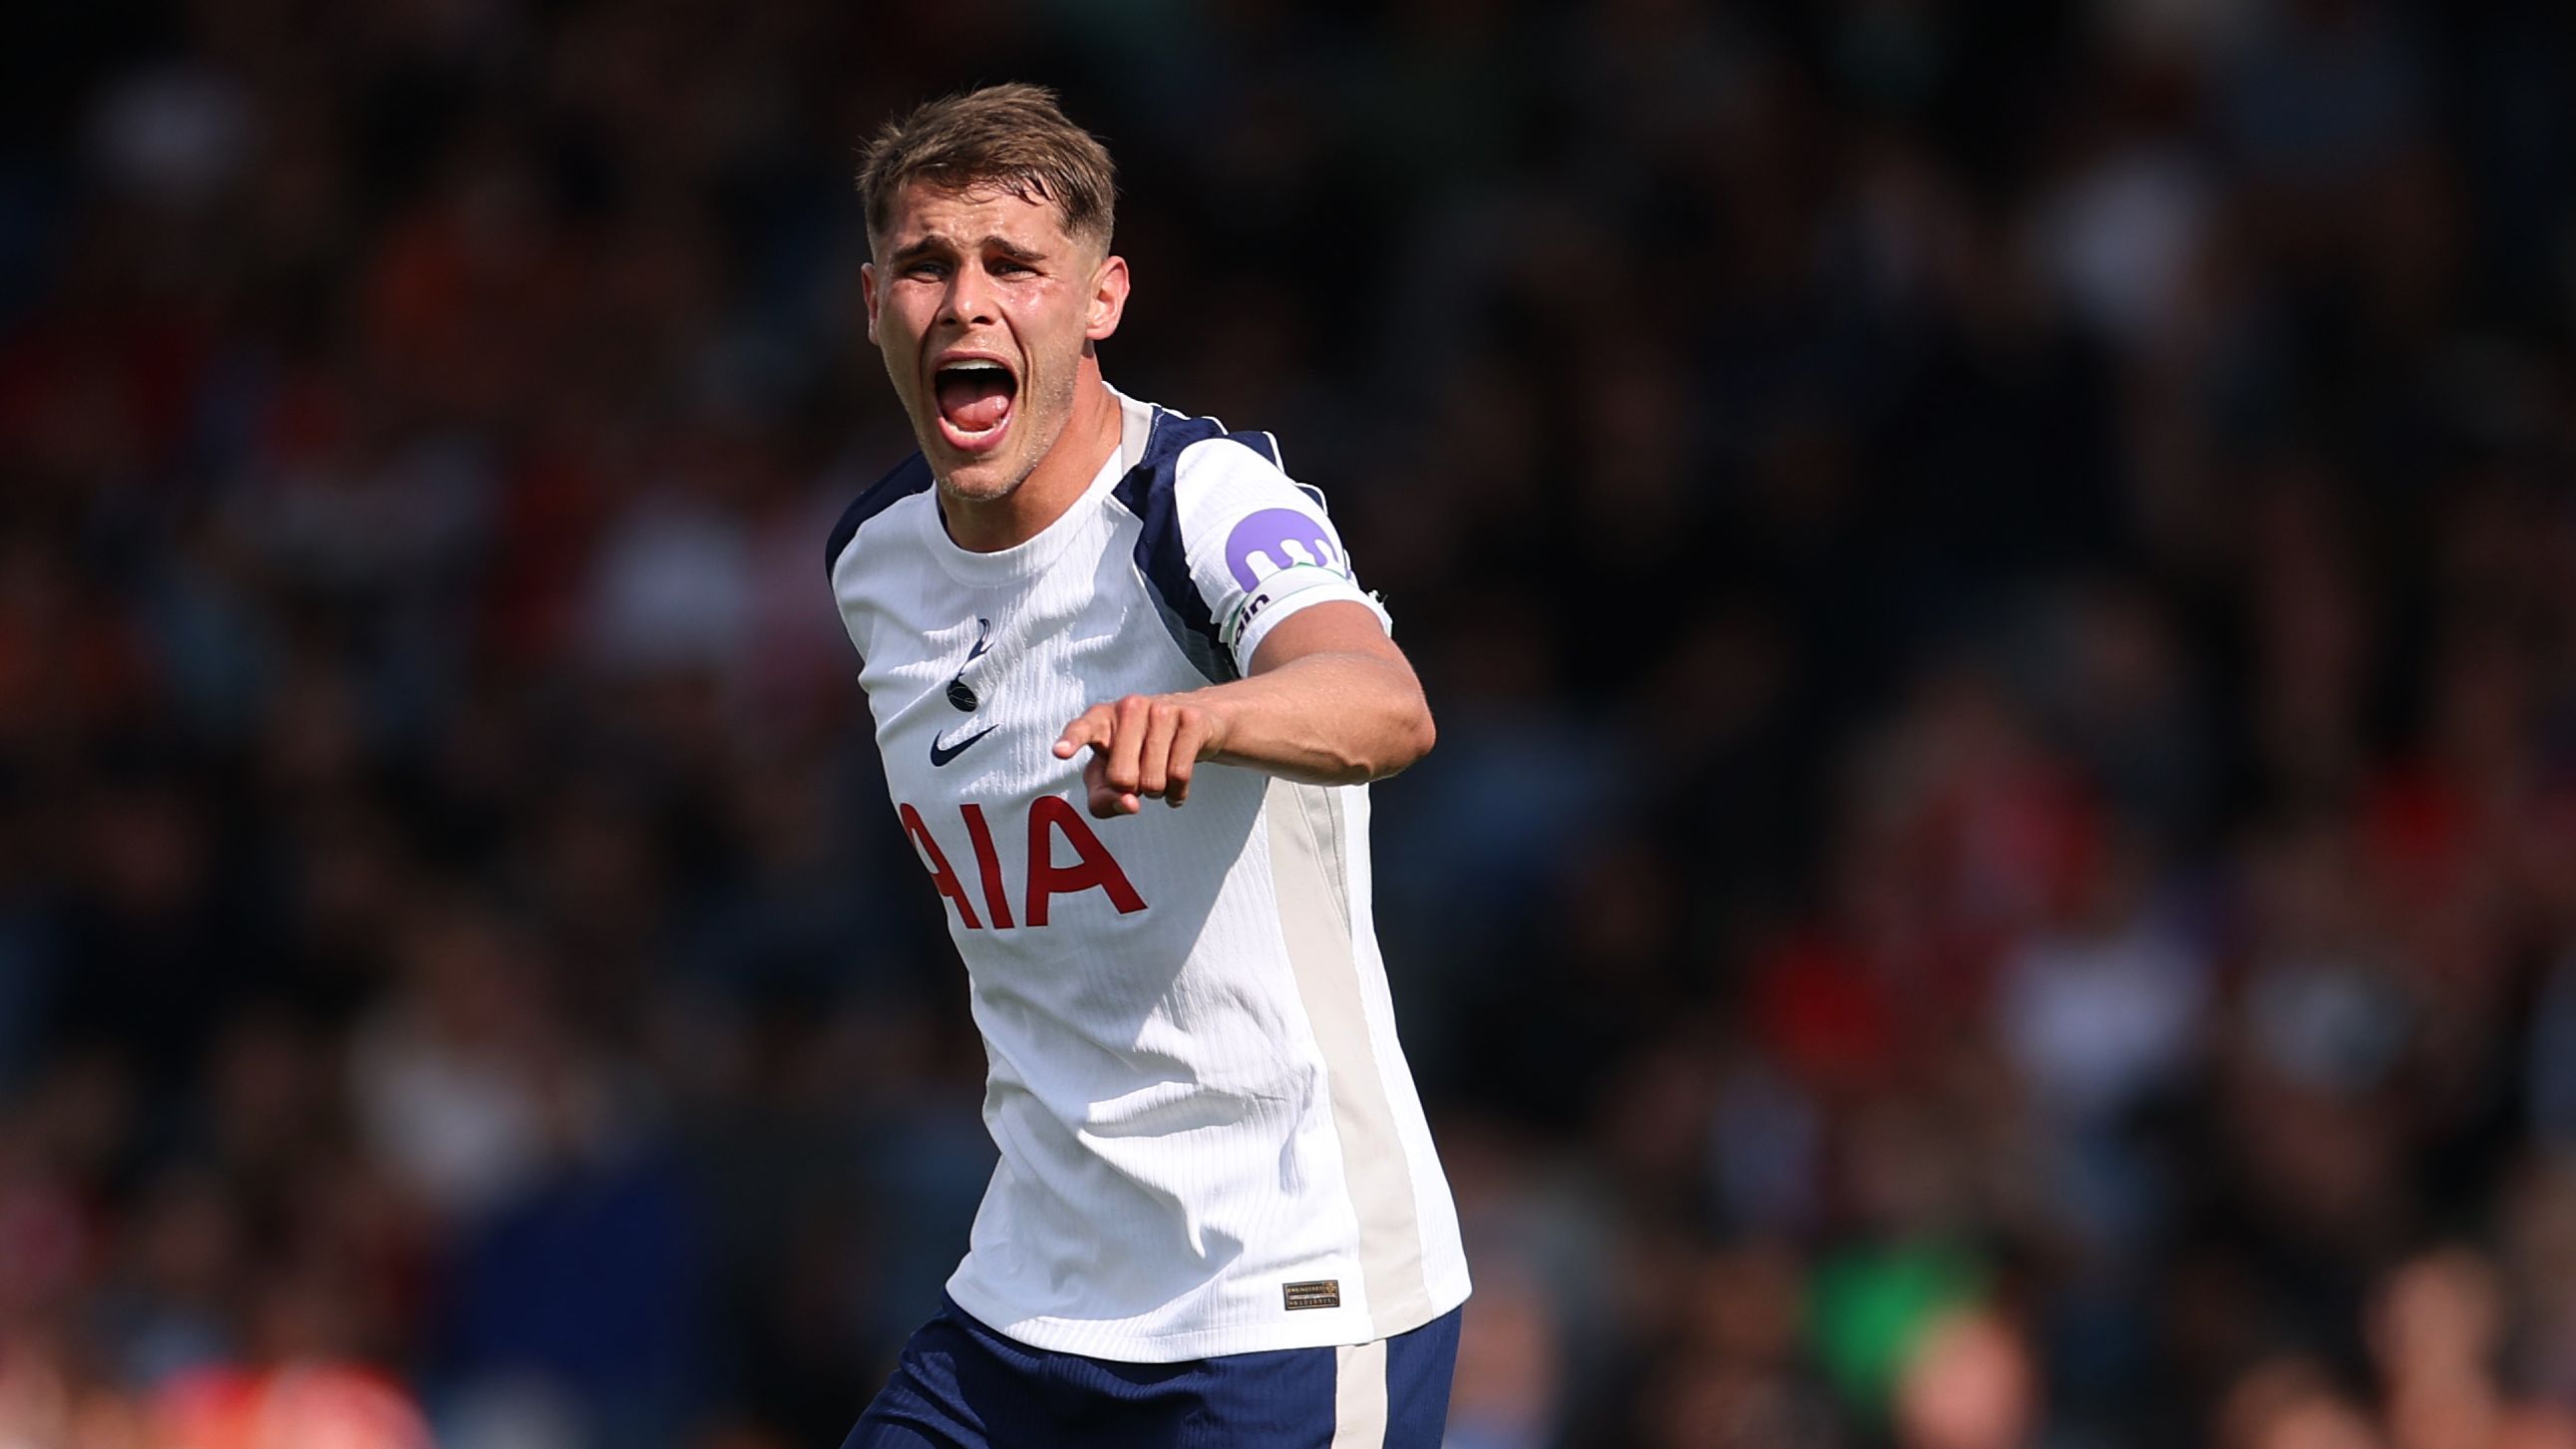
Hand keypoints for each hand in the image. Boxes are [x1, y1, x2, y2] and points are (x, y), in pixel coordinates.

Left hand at [1053, 693, 1224, 817]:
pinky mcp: (1190, 720)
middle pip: (1121, 778)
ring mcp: (1161, 710)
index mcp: (1101, 718)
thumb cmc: (1140, 752)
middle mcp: (1129, 708)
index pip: (1083, 729)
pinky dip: (1177, 793)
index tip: (1060, 752)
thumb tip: (1129, 804)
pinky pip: (1179, 775)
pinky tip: (1176, 788)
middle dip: (1132, 791)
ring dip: (1157, 792)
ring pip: (1153, 781)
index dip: (1071, 741)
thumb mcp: (1110, 777)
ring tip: (1158, 776)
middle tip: (1138, 777)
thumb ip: (1104, 799)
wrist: (1195, 724)